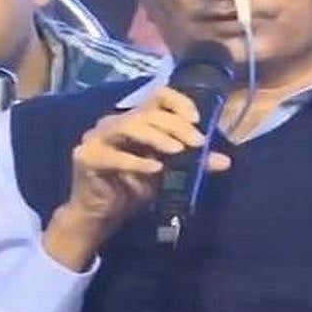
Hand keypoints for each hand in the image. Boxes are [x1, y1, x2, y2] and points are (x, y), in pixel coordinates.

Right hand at [44, 87, 231, 270]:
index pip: (157, 96)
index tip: (197, 120)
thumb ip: (192, 163)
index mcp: (135, 119)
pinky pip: (114, 156)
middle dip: (175, 126)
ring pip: (129, 126)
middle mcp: (114, 122)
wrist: (100, 216)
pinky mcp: (86, 157)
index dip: (178, 102)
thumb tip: (224, 161)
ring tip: (177, 150)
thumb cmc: (132, 188)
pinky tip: (155, 169)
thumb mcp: (168, 174)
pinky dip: (137, 162)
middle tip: (197, 143)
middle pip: (147, 112)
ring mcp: (97, 137)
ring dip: (156, 137)